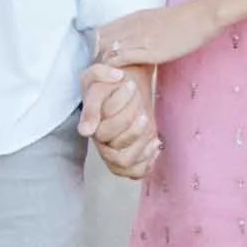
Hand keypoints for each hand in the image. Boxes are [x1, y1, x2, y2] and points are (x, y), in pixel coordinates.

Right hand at [81, 58, 159, 179]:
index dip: (121, 112)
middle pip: (116, 146)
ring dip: (141, 146)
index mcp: (90, 124)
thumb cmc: (109, 81)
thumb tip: (97, 110)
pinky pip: (134, 172)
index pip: (104, 131)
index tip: (131, 86)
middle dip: (134, 127)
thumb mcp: (97, 74)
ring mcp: (113, 151)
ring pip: (124, 162)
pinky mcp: (128, 156)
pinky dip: (147, 162)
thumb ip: (97, 77)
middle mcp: (100, 141)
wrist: (125, 84)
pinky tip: (155, 143)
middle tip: (143, 110)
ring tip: (150, 127)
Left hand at [94, 0, 220, 70]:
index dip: (98, 46)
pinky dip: (114, 69)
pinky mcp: (147, 51)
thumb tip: (142, 39)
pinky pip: (120, 59)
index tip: (101, 60)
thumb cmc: (187, 20)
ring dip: (103, 65)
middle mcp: (131, 26)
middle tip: (100, 73)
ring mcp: (138, 38)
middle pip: (99, 40)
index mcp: (133, 18)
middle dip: (96, 56)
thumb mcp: (159, 20)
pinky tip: (117, 78)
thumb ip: (146, 28)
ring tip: (106, 79)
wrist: (201, 17)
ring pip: (106, 50)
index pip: (102, 30)